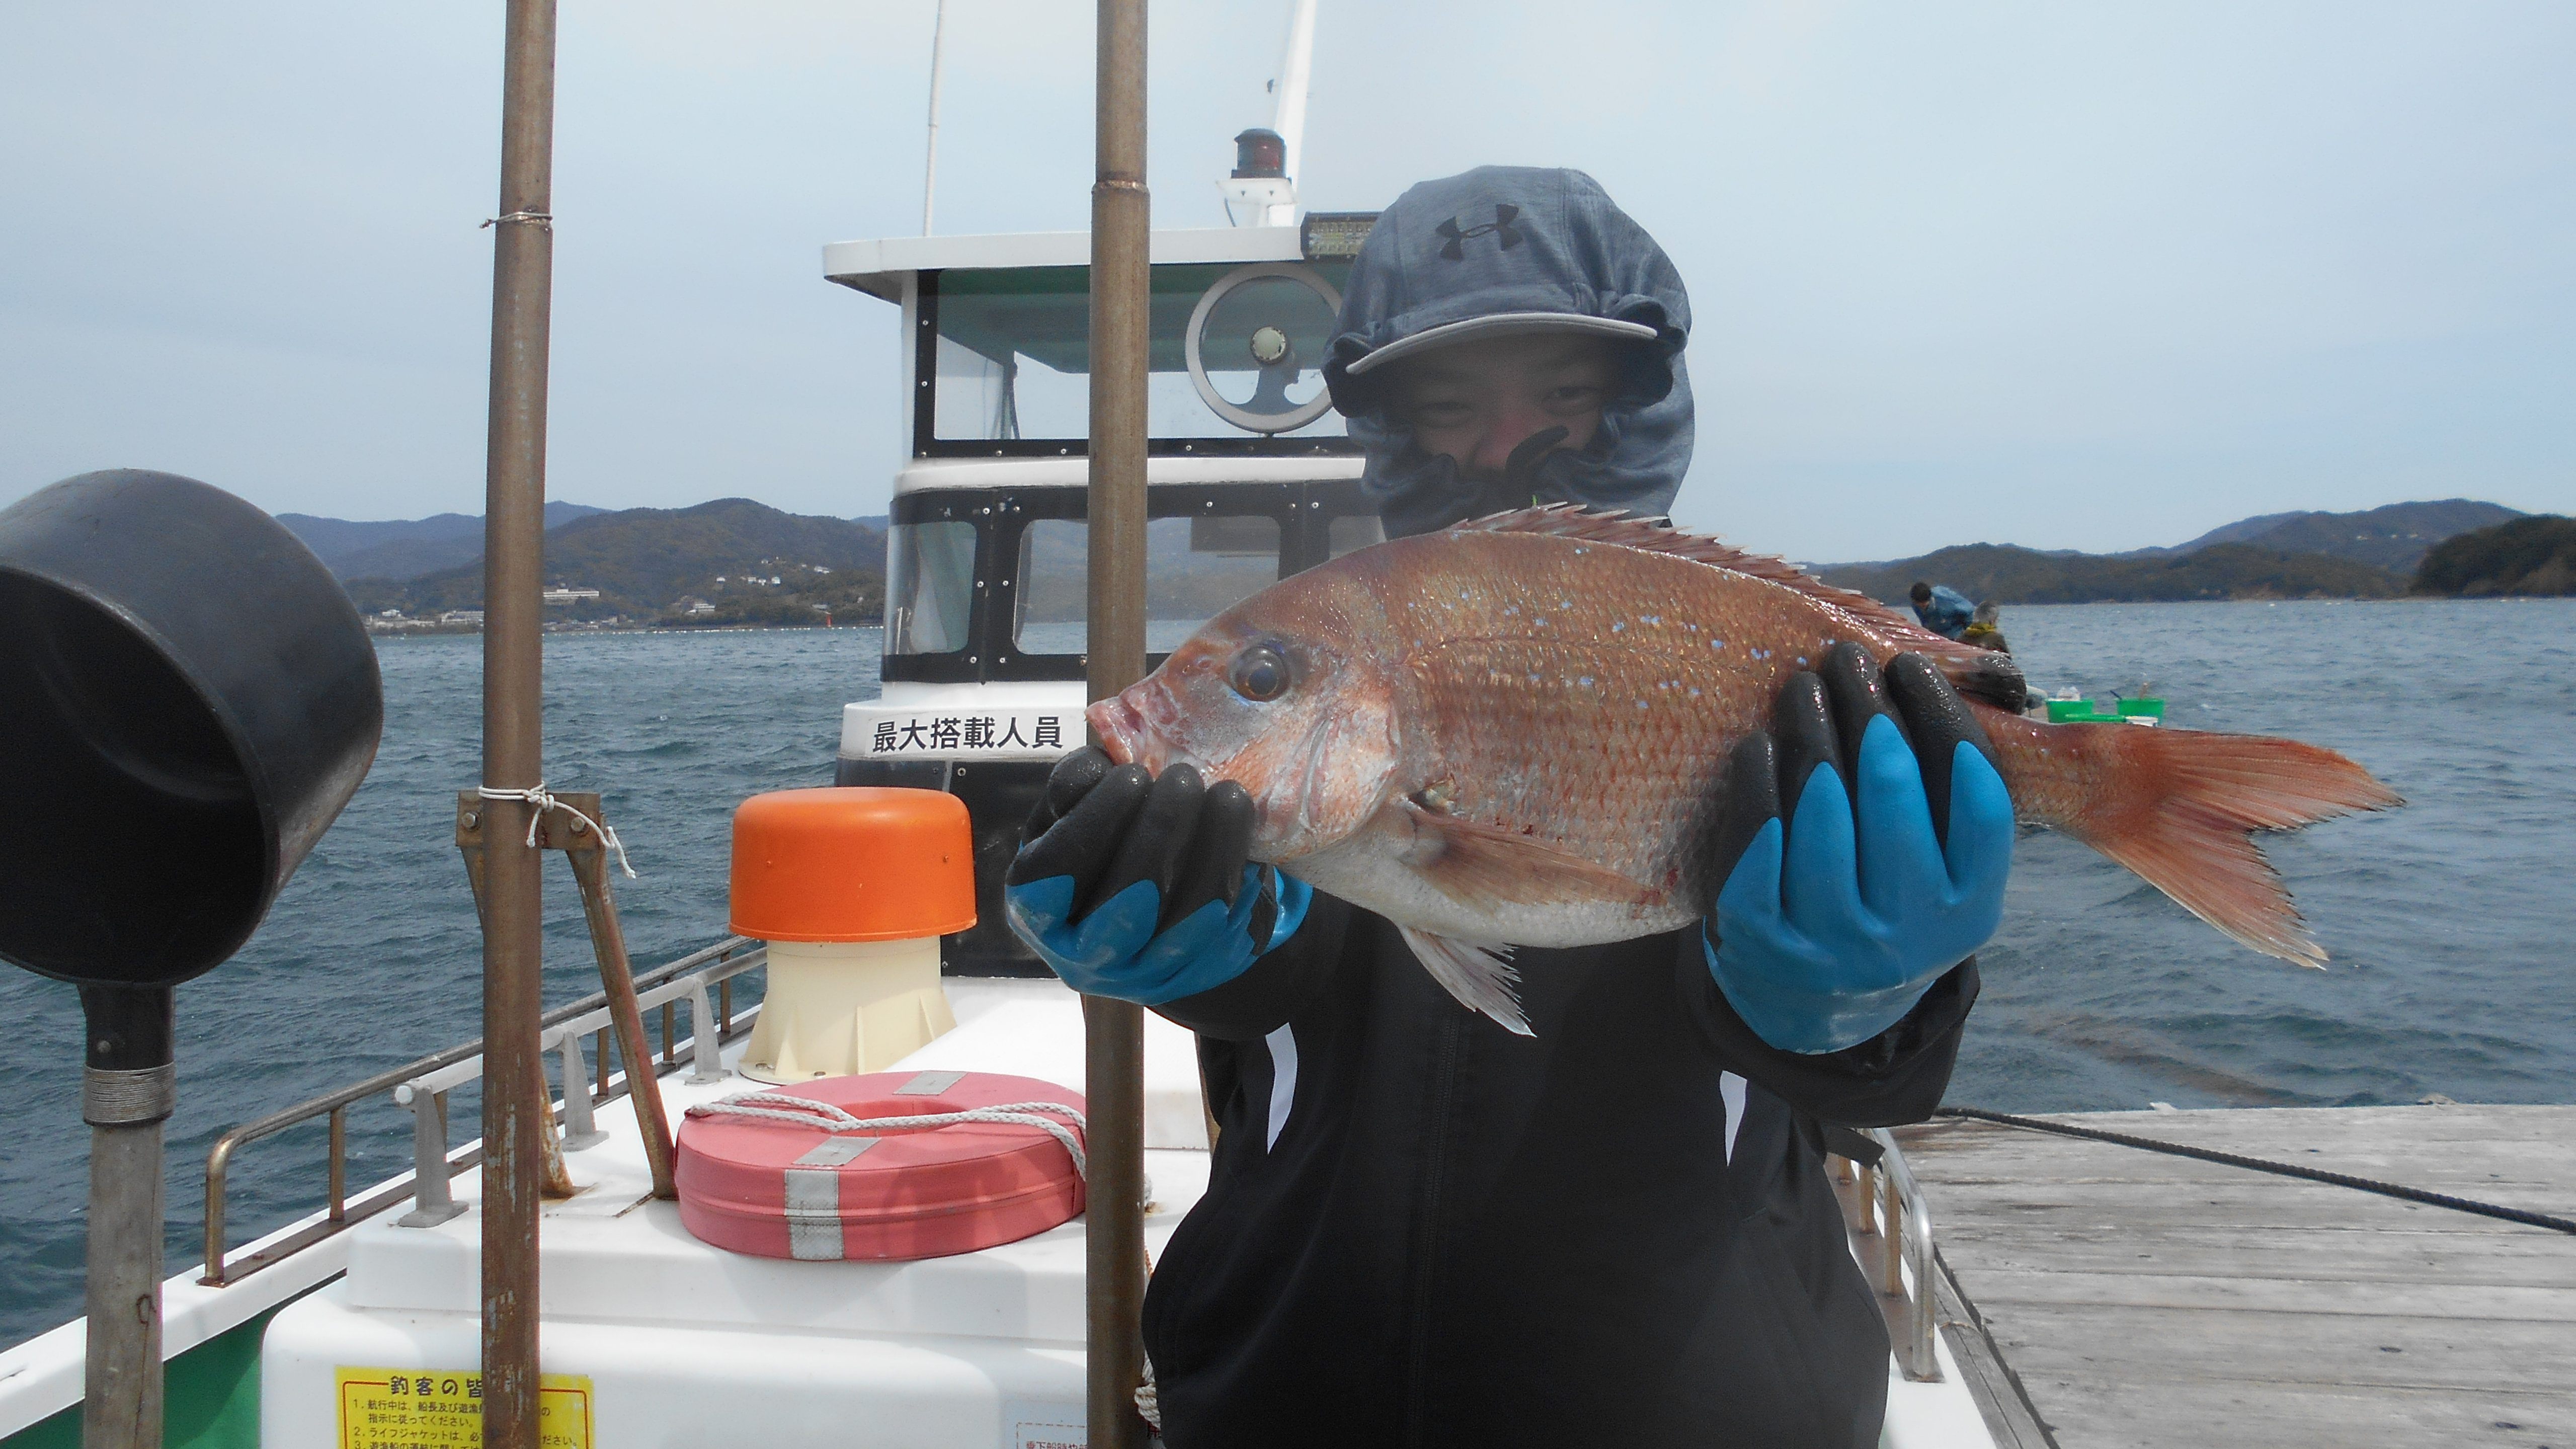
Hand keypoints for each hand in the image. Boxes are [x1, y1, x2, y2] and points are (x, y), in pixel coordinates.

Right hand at [1004, 747, 1310, 1004]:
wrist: (1140, 902)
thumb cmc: (1096, 844)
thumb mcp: (1068, 812)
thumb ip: (1073, 786)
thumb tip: (1099, 770)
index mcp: (1036, 907)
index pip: (1055, 873)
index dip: (1094, 823)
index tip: (1132, 775)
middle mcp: (1082, 955)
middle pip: (1126, 902)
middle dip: (1161, 832)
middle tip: (1185, 779)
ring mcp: (1140, 976)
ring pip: (1188, 921)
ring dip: (1215, 852)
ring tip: (1229, 796)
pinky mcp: (1193, 978)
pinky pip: (1229, 935)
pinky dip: (1243, 885)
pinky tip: (1251, 844)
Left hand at [1703, 644, 2013, 1053]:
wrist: (1813, 1007)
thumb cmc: (1883, 907)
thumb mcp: (1939, 876)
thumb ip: (1949, 803)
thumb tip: (1940, 676)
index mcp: (1971, 909)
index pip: (1973, 792)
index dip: (1941, 715)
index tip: (1909, 665)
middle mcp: (1911, 934)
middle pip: (1891, 789)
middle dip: (1866, 707)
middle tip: (1844, 658)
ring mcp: (1834, 943)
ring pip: (1822, 808)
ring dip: (1810, 731)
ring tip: (1802, 686)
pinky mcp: (1763, 941)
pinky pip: (1758, 839)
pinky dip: (1758, 781)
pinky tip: (1761, 742)